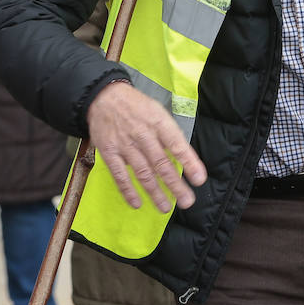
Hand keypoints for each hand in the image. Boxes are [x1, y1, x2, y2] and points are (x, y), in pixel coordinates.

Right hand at [87, 80, 206, 210]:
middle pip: (161, 164)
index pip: (177, 145)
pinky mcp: (109, 152)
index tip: (199, 179)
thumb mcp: (159, 113)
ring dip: (155, 192)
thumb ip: (170, 135)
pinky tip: (137, 203)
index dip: (189, 163)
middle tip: (187, 201)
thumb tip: (186, 159)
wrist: (104, 97)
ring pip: (143, 173)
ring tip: (165, 207)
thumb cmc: (137, 107)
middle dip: (175, 185)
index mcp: (159, 123)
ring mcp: (125, 145)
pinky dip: (128, 191)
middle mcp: (143, 135)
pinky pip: (119, 175)